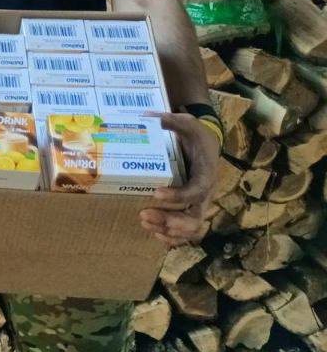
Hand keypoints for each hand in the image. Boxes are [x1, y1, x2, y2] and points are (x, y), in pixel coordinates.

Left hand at [140, 112, 220, 245]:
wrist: (208, 143)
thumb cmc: (197, 135)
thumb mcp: (187, 122)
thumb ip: (171, 119)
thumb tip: (147, 115)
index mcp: (206, 174)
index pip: (196, 191)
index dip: (178, 196)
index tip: (156, 193)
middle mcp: (205, 193)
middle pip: (195, 217)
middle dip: (170, 220)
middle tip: (144, 214)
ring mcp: (199, 203)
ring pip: (191, 228)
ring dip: (168, 230)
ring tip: (144, 222)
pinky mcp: (192, 207)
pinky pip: (186, 230)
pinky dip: (173, 236)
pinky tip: (154, 233)